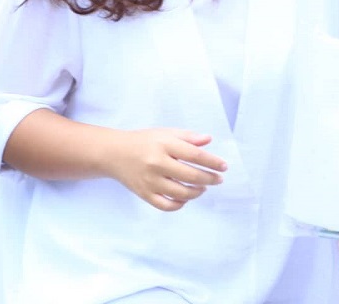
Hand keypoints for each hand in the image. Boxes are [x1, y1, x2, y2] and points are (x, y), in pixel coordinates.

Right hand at [108, 128, 226, 211]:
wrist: (114, 153)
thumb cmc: (144, 141)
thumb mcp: (165, 133)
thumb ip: (187, 136)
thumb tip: (209, 140)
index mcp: (164, 145)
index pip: (195, 155)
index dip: (212, 162)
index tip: (223, 167)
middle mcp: (157, 163)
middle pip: (190, 176)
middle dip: (209, 179)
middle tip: (218, 180)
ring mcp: (150, 181)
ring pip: (180, 193)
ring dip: (197, 192)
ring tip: (203, 188)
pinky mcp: (144, 194)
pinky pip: (166, 205)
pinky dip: (179, 204)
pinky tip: (185, 198)